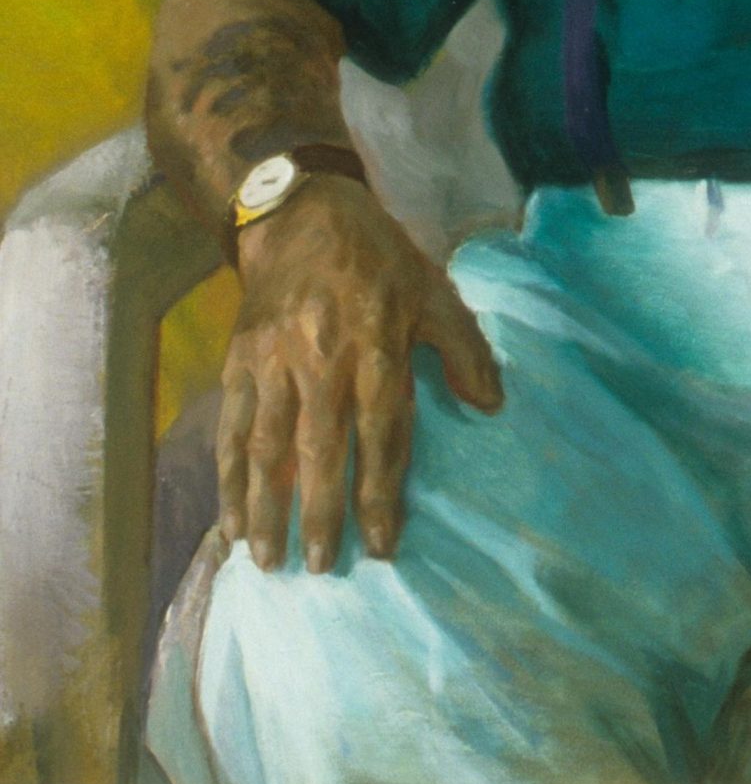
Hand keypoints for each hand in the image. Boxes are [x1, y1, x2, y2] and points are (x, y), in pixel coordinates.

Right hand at [217, 177, 502, 573]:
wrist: (303, 216)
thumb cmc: (378, 259)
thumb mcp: (434, 291)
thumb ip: (464, 348)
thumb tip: (491, 405)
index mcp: (377, 345)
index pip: (380, 433)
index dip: (380, 492)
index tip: (381, 546)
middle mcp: (322, 358)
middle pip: (320, 449)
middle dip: (319, 513)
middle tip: (321, 568)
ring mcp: (274, 361)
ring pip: (268, 446)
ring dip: (267, 507)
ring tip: (268, 560)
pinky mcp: (240, 360)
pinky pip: (232, 428)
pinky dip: (227, 478)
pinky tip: (230, 521)